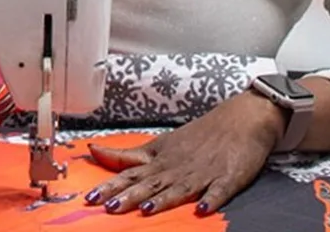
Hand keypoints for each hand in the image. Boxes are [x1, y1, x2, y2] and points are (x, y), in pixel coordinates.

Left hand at [83, 92, 283, 216]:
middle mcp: (177, 167)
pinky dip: (211, 200)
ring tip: (146, 211)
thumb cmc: (198, 135)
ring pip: (179, 188)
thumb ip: (128, 154)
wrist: (240, 119)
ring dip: (162, 200)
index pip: (130, 173)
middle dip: (129, 195)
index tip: (89, 196)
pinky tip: (203, 209)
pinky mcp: (228, 178)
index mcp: (160, 159)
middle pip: (150, 182)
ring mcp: (203, 173)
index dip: (110, 185)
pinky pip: (219, 191)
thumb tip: (93, 151)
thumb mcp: (160, 144)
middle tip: (108, 206)